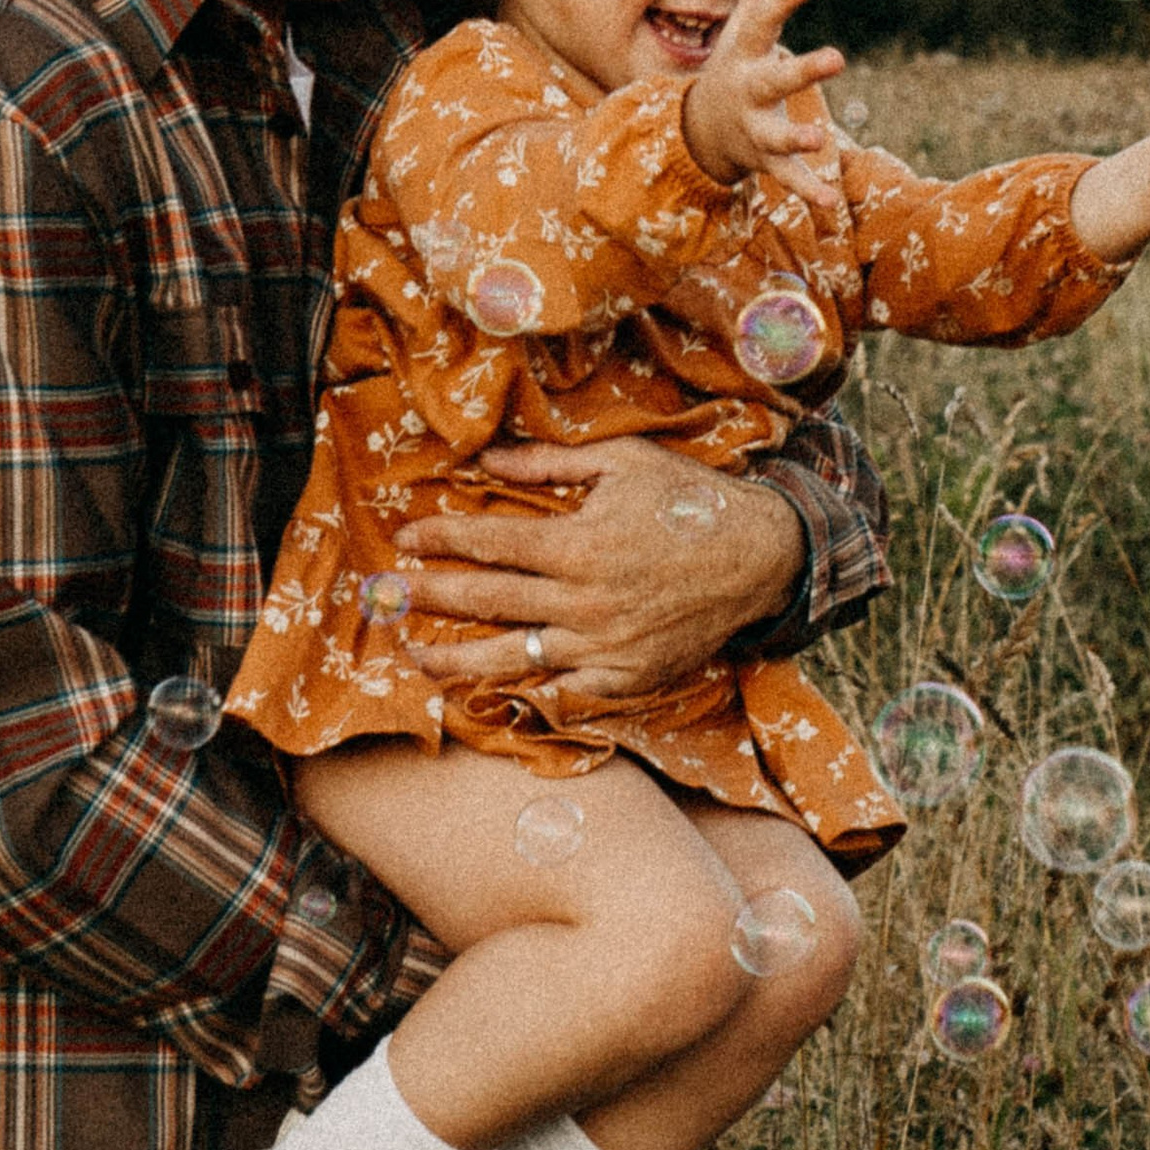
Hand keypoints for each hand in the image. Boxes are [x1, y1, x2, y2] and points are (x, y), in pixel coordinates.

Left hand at [399, 439, 802, 697]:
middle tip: (386, 596)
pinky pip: (563, 690)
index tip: (407, 537)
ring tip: (414, 657)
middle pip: (487, 603)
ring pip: (511, 659)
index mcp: (579, 544)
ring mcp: (604, 647)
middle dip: (429, 597)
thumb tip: (486, 460)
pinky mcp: (626, 678)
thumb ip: (549, 463)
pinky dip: (525, 689)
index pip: (489, 544)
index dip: (442, 539)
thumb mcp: (623, 462)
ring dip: (454, 659)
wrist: (763, 557)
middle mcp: (584, 602)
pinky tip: (492, 686)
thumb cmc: (691, 501)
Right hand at [681, 0, 843, 215]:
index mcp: (745, 56)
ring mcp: (754, 128)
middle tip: (837, 57)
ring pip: (776, 135)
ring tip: (819, 138)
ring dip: (797, 137)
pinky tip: (831, 201)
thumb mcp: (742, 34)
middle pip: (774, 79)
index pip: (763, 23)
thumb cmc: (733, 70)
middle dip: (803, 70)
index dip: (782, 0)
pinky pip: (786, 176)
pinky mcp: (764, 159)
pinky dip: (808, 189)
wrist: (699, 130)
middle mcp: (748, 92)